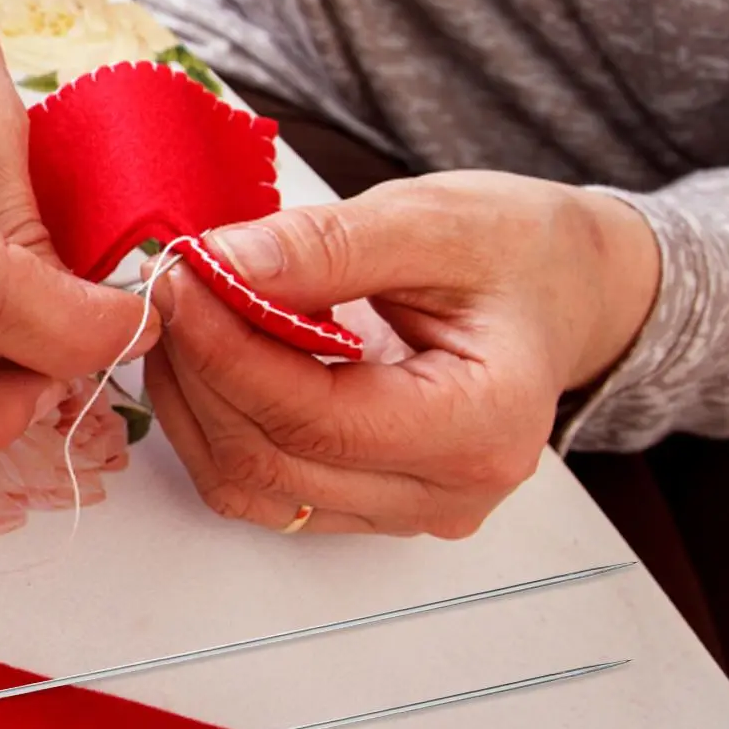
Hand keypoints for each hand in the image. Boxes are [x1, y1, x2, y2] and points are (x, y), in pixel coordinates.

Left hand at [146, 171, 660, 536]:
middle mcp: (448, 490)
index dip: (227, 352)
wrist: (560, 288)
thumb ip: (324, 246)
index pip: (319, 419)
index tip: (178, 283)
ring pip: (254, 484)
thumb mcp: (429, 220)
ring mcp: (407, 509)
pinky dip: (216, 425)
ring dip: (195, 402)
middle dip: (200, 370)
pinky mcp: (368, 504)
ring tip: (183, 317)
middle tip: (168, 286)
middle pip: (274, 459)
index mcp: (484, 423)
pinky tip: (208, 358)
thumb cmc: (516, 251)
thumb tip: (220, 266)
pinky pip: (264, 487)